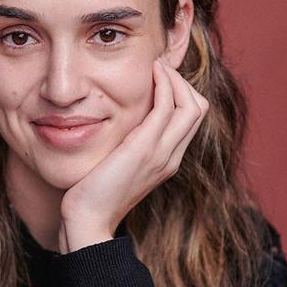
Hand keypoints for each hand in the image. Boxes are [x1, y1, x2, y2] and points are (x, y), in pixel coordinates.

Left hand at [58, 52, 208, 250]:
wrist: (87, 221)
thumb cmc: (92, 194)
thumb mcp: (115, 164)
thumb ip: (125, 145)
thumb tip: (118, 123)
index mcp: (166, 161)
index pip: (191, 118)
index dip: (180, 92)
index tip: (158, 76)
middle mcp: (170, 157)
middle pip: (198, 108)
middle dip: (181, 80)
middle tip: (157, 66)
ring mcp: (162, 154)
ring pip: (190, 104)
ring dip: (173, 77)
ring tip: (155, 65)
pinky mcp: (146, 149)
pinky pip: (167, 107)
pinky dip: (164, 84)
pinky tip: (149, 73)